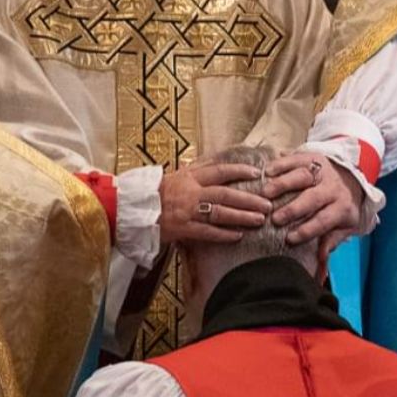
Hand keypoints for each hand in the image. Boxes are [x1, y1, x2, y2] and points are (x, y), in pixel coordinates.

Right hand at [158, 160, 272, 244]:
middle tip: (268, 203)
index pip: (220, 171)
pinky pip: (207, 232)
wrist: (129, 208)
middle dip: (249, 199)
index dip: (240, 171)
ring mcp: (187, 211)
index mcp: (189, 177)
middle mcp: (190, 192)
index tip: (258, 173)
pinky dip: (223, 234)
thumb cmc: (153, 192)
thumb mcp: (174, 175)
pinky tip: (238, 236)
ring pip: (220, 212)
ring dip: (242, 216)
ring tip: (259, 219)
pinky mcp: (182, 229)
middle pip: (226, 193)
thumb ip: (195, 170)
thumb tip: (215, 160)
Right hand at [262, 152, 363, 255]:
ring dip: (283, 184)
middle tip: (274, 218)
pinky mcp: (313, 157)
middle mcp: (332, 188)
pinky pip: (296, 159)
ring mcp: (322, 171)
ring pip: (303, 175)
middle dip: (293, 208)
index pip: (324, 220)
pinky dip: (281, 164)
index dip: (307, 230)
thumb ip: (332, 241)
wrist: (353, 176)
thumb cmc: (343, 206)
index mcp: (341, 207)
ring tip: (265, 193)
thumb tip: (320, 260)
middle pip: (312, 198)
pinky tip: (267, 172)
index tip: (289, 239)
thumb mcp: (345, 225)